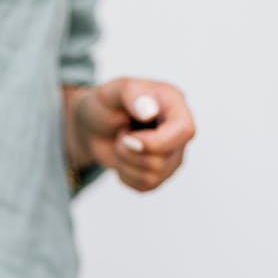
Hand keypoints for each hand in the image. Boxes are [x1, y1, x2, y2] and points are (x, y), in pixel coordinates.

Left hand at [67, 78, 195, 191]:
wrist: (93, 126)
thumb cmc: (106, 105)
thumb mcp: (113, 91)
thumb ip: (132, 93)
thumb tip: (150, 112)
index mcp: (175, 105)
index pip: (184, 131)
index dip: (156, 142)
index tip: (128, 137)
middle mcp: (178, 132)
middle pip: (165, 159)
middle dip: (132, 153)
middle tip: (121, 135)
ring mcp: (172, 155)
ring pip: (154, 177)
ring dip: (126, 163)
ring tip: (122, 143)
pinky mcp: (160, 174)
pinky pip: (145, 186)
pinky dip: (126, 176)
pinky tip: (123, 158)